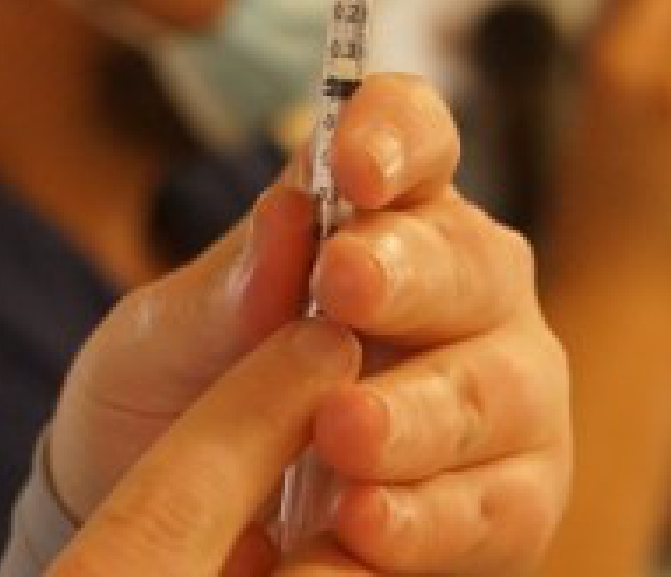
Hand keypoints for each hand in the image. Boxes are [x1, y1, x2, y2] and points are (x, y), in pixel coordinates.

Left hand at [49, 74, 570, 572]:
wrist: (171, 540)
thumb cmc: (174, 405)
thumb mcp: (159, 346)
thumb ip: (224, 290)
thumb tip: (287, 216)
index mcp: (386, 213)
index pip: (417, 136)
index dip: (395, 135)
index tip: (351, 164)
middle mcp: (468, 292)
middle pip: (471, 261)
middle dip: (410, 275)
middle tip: (343, 287)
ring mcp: (505, 398)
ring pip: (493, 391)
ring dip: (417, 414)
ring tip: (340, 435)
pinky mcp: (511, 505)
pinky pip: (493, 511)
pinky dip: (425, 523)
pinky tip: (360, 530)